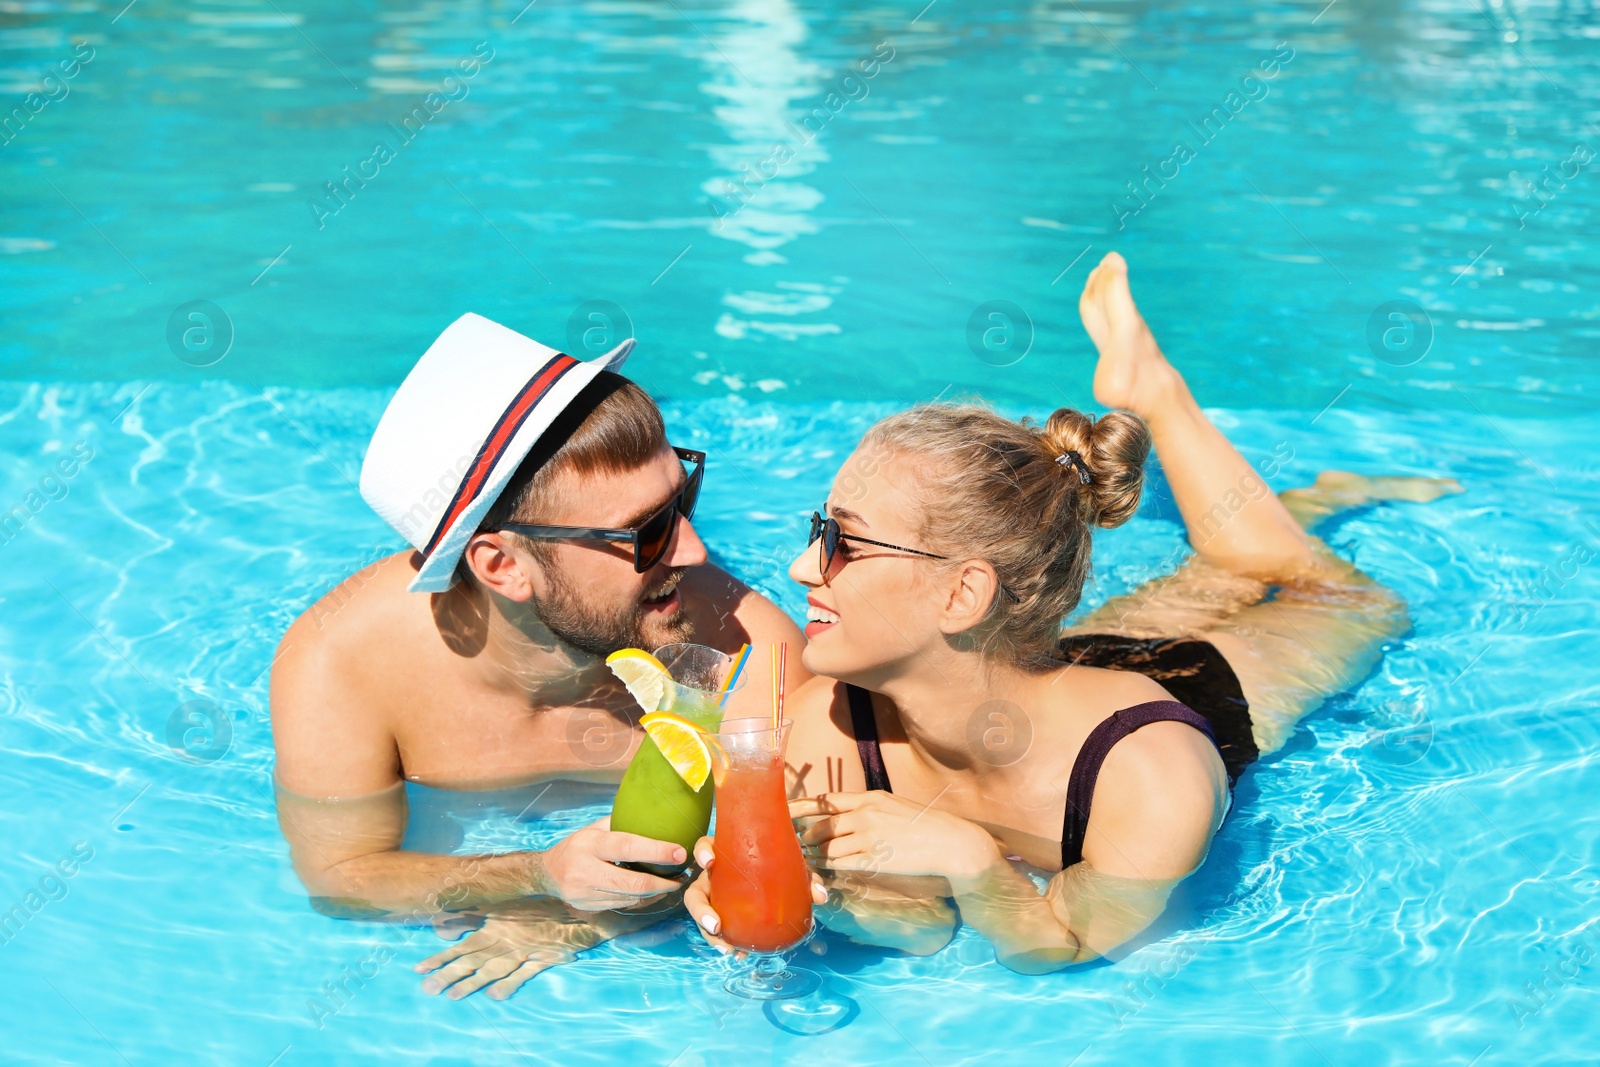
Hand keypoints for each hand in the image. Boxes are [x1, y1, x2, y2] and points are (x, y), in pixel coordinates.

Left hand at [415, 906, 609, 1000]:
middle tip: (428, 990)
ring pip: (495, 967)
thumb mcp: (506, 908)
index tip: (418, 970)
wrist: (579, 909)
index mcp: (496, 927)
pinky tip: (495, 995)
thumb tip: (443, 926)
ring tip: (453, 996)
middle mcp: (507, 940)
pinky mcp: (544, 958)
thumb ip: (475, 916)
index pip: (462, 945)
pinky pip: (526, 972)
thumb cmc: (541, 907)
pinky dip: (511, 982)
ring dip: (474, 982)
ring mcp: (525, 950)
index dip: (441, 957)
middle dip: (450, 974)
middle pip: (474, 959)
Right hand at [537, 816, 687, 910]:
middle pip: (632, 882)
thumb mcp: (594, 829)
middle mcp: (586, 870)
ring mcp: (586, 893)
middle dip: (663, 882)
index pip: (627, 847)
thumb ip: (620, 825)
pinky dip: (640, 898)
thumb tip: (655, 817)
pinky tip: (651, 891)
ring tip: (672, 882)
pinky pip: (622, 905)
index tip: (680, 853)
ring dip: (655, 892)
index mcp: (590, 845)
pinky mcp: (589, 907)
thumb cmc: (578, 845)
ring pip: (630, 897)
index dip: (656, 851)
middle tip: (682, 877)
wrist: (546, 873)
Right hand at [683, 835, 827, 956]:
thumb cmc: (779, 865)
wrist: (780, 877)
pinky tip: (740, 954)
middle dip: (700, 911)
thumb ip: (806, 878)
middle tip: (716, 926)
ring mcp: (714, 899)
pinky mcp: (720, 916)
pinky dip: (727, 943)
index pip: (705, 847)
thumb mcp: (793, 866)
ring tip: (728, 950)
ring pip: (702, 918)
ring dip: (710, 936)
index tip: (710, 862)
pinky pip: (717, 932)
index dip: (703, 853)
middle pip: (694, 893)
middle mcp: (714, 878)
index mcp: (726, 855)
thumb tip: (819, 897)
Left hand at [790, 792, 1001, 883]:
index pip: (827, 800)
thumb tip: (847, 814)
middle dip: (803, 835)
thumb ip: (869, 808)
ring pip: (828, 846)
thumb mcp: (893, 805)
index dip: (802, 806)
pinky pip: (841, 863)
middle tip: (790, 842)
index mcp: (870, 798)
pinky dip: (827, 867)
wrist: (949, 841)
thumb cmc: (923, 824)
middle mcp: (866, 814)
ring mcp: (870, 837)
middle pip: (822, 825)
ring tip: (801, 859)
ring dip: (812, 853)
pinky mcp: (875, 859)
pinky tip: (820, 870)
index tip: (785, 809)